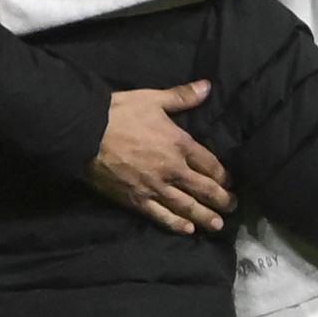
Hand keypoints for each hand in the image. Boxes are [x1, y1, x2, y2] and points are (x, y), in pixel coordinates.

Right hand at [88, 81, 232, 234]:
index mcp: (179, 144)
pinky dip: (176, 224)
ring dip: (205, 216)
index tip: (229, 182)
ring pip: (187, 206)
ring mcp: (155, 187)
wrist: (85, 133)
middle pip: (203, 188)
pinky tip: (187, 230)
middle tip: (231, 207)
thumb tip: (207, 86)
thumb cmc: (119, 112)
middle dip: (220, 199)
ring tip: (217, 225)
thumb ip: (181, 96)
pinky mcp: (136, 200)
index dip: (222, 175)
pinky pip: (161, 216)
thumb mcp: (152, 99)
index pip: (209, 164)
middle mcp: (172, 169)